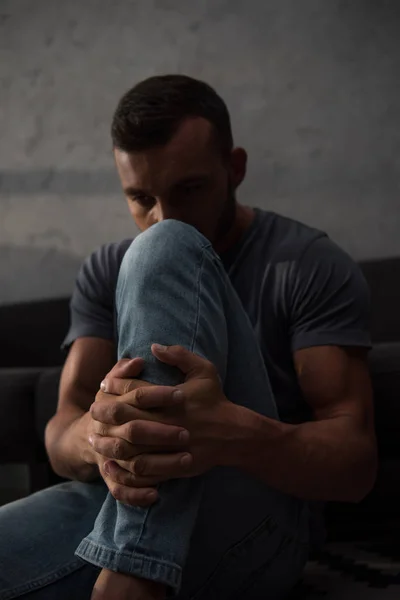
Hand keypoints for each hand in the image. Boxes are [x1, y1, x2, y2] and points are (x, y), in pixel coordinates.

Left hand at [90, 344, 240, 504]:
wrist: (233, 434)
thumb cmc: (215, 400)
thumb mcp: (203, 370)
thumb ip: (179, 355)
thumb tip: (154, 346)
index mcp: (170, 397)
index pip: (132, 389)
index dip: (114, 385)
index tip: (104, 385)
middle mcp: (166, 421)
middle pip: (123, 416)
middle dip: (103, 412)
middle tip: (92, 410)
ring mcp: (168, 445)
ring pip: (127, 445)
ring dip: (107, 441)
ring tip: (93, 437)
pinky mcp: (171, 466)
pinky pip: (140, 469)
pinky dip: (122, 468)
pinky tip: (110, 462)